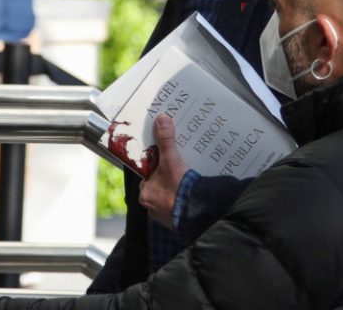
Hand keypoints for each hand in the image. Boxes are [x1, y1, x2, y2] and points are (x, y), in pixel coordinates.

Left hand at [138, 114, 189, 229]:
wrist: (198, 213)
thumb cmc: (179, 188)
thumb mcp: (171, 160)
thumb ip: (166, 140)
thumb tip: (161, 119)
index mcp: (145, 194)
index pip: (149, 177)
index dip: (158, 169)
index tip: (168, 164)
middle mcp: (151, 208)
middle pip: (159, 188)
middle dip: (168, 181)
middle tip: (180, 172)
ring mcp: (165, 217)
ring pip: (169, 200)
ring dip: (177, 193)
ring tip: (189, 183)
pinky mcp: (179, 223)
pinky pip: (180, 209)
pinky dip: (185, 203)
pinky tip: (194, 196)